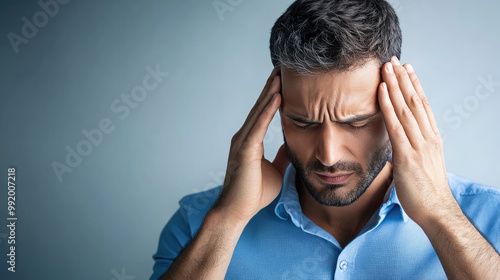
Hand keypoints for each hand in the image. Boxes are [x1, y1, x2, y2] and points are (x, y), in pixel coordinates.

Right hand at [213, 68, 289, 224]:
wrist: (237, 211)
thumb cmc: (253, 193)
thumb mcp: (275, 170)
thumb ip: (281, 156)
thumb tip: (290, 146)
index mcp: (250, 141)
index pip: (263, 114)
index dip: (272, 96)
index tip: (282, 81)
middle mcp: (244, 137)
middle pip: (260, 107)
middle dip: (271, 87)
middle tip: (281, 68)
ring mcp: (242, 142)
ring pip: (259, 112)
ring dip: (270, 93)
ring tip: (280, 75)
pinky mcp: (245, 150)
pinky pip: (258, 127)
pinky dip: (268, 111)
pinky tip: (277, 97)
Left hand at [378, 57, 457, 224]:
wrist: (436, 211)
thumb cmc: (427, 192)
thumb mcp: (421, 164)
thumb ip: (412, 149)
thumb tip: (399, 143)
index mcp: (432, 139)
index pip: (423, 106)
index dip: (414, 86)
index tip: (407, 70)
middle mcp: (428, 137)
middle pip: (415, 101)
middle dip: (403, 78)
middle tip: (394, 60)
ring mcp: (419, 145)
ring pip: (406, 108)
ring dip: (395, 85)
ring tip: (386, 67)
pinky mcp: (407, 155)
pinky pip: (396, 125)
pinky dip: (388, 106)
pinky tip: (382, 91)